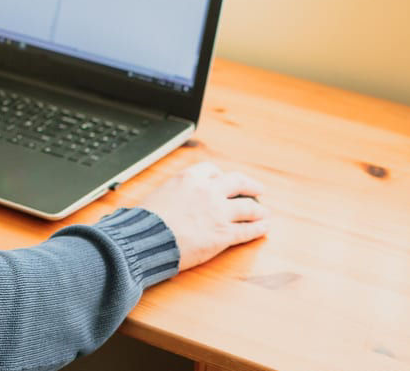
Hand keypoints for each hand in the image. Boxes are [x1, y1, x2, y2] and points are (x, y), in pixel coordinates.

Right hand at [138, 161, 268, 270]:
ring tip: (263, 213)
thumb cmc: (145, 220)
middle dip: (250, 186)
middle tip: (257, 190)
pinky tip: (263, 228)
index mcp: (188, 178)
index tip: (224, 180)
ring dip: (258, 209)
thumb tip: (171, 199)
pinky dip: (258, 229)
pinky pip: (247, 230)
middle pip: (237, 182)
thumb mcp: (158, 194)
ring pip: (248, 206)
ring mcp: (219, 212)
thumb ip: (173, 193)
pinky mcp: (224, 234)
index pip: (212, 170)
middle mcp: (207, 191)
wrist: (146, 238)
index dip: (221, 176)